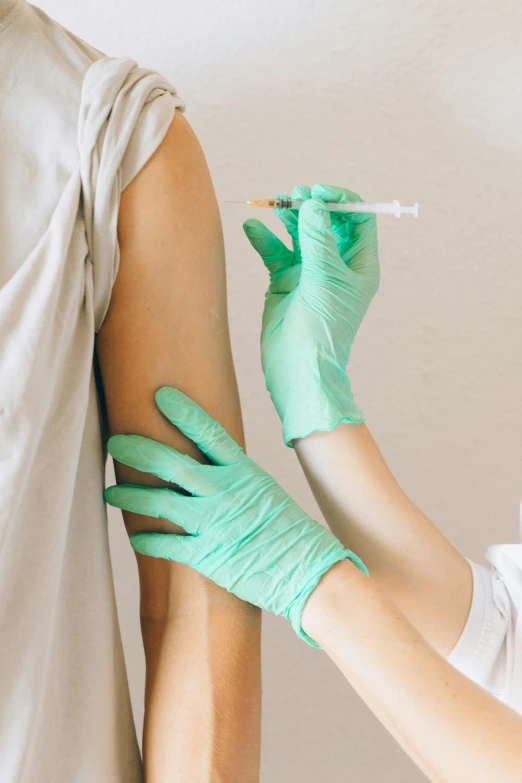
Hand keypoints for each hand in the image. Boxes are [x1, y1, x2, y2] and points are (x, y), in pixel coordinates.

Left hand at [104, 387, 366, 646]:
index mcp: (244, 473)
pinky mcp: (208, 556)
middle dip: (140, 450)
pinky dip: (147, 539)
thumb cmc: (291, 533)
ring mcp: (216, 523)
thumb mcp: (267, 494)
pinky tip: (135, 536)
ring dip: (131, 495)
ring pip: (161, 501)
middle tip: (116, 442)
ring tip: (110, 492)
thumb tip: (213, 471)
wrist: (310, 571)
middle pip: (173, 464)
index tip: (160, 396)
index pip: (210, 434)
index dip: (184, 413)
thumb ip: (237, 480)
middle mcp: (226, 492)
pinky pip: (167, 544)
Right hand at [243, 183, 378, 445]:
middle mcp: (336, 266)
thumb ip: (318, 240)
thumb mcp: (325, 279)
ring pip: (299, 234)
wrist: (298, 368)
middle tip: (294, 194)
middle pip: (326, 222)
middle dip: (310, 205)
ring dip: (287, 217)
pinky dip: (264, 239)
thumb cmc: (322, 329)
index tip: (318, 193)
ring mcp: (309, 273)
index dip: (340, 201)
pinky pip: (275, 253)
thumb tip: (313, 204)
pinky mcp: (285, 282)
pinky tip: (252, 228)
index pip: (357, 220)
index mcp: (359, 265)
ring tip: (273, 204)